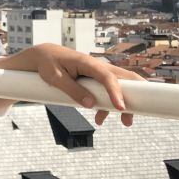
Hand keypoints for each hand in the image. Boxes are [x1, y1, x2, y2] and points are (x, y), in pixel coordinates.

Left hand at [0, 43, 142, 125]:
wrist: (43, 55)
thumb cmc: (48, 63)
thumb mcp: (55, 78)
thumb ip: (72, 90)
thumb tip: (90, 104)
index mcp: (88, 63)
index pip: (107, 77)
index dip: (116, 92)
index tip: (120, 108)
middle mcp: (98, 66)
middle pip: (124, 78)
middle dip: (133, 96)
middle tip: (134, 115)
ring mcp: (98, 72)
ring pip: (118, 87)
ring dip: (122, 103)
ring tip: (125, 122)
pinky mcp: (95, 79)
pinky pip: (107, 91)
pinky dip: (108, 105)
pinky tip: (100, 118)